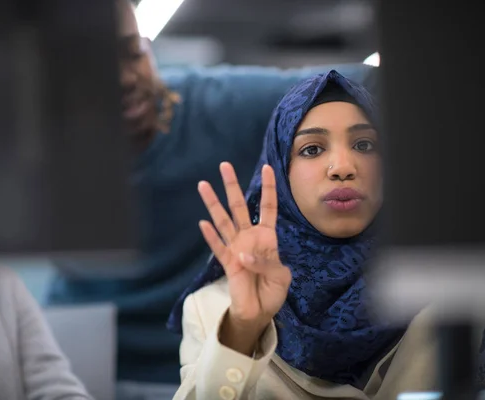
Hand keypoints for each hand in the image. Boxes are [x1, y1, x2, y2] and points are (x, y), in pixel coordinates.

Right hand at [198, 162, 291, 353]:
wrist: (259, 313)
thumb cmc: (273, 292)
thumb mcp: (281, 276)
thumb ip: (267, 262)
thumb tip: (244, 254)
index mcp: (267, 238)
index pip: (268, 207)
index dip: (268, 188)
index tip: (267, 167)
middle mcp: (249, 238)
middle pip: (239, 207)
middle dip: (232, 186)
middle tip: (224, 165)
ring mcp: (236, 248)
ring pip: (223, 221)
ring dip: (213, 204)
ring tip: (203, 185)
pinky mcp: (227, 263)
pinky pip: (218, 248)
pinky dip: (211, 236)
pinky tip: (203, 224)